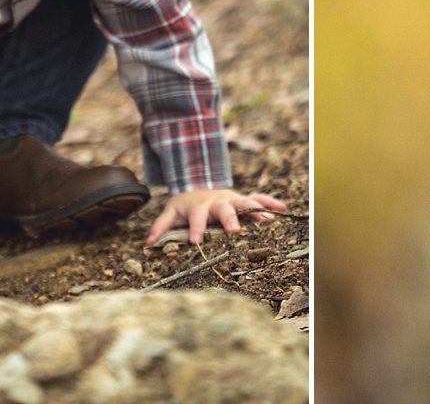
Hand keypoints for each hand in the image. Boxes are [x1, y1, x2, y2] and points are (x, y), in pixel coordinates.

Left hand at [145, 189, 286, 245]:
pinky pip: (258, 198)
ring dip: (255, 210)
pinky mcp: (242, 199)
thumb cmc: (185, 206)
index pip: (196, 218)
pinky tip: (282, 208)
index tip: (196, 241)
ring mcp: (231, 199)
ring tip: (266, 219)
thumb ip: (160, 228)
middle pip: (224, 209)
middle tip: (234, 231)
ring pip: (244, 203)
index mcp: (199, 207)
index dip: (196, 229)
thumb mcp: (170, 214)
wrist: (198, 186)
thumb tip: (147, 244)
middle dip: (230, 219)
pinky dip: (269, 202)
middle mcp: (217, 202)